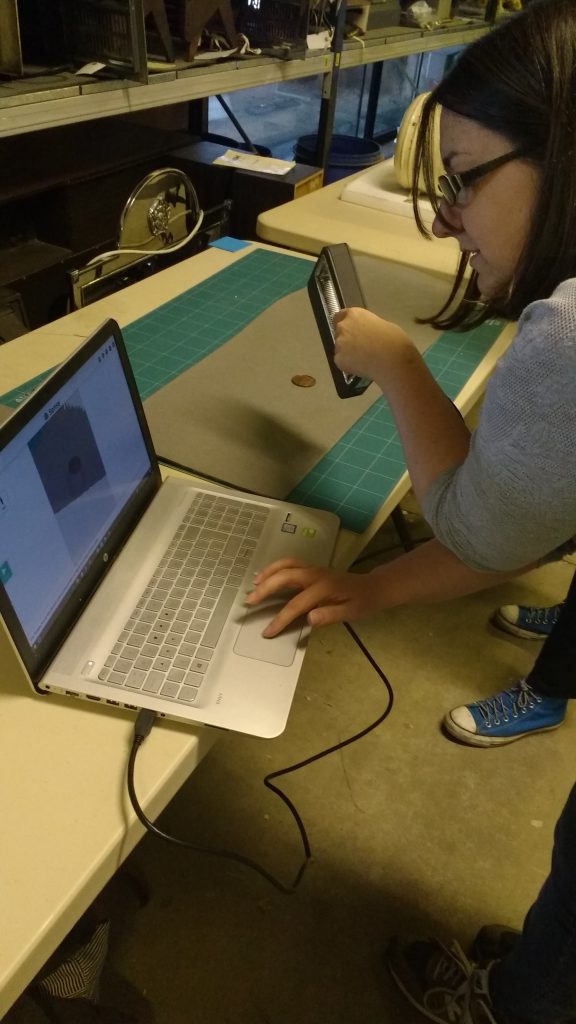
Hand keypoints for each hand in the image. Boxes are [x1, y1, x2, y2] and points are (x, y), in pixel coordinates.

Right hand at [245, 558, 379, 636]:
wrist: (373, 587)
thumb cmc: (362, 603)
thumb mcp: (351, 612)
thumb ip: (330, 615)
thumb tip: (308, 618)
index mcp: (324, 587)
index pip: (296, 605)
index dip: (280, 619)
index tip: (267, 632)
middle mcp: (315, 574)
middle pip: (284, 577)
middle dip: (265, 589)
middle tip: (249, 602)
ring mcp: (313, 569)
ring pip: (285, 565)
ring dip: (267, 573)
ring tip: (253, 586)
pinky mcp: (312, 568)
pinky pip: (289, 564)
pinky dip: (275, 568)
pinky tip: (265, 575)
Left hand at [333, 307, 412, 386]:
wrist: (393, 359)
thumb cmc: (394, 341)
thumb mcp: (382, 324)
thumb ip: (368, 326)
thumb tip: (367, 332)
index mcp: (354, 314)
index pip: (340, 316)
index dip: (345, 325)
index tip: (350, 331)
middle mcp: (343, 326)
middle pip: (339, 333)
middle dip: (347, 339)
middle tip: (360, 347)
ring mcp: (339, 343)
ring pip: (340, 349)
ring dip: (348, 353)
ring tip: (364, 359)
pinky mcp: (338, 359)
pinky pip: (342, 362)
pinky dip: (349, 365)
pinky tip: (361, 366)